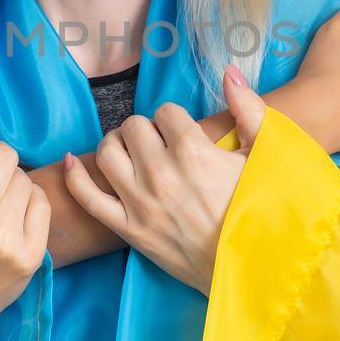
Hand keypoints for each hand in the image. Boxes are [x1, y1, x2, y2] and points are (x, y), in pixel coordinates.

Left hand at [60, 66, 266, 295]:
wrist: (253, 268)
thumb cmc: (262, 211)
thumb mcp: (268, 155)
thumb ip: (248, 108)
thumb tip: (227, 72)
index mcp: (193, 151)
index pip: (164, 111)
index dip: (174, 119)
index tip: (184, 135)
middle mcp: (161, 173)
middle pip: (133, 127)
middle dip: (146, 129)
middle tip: (160, 144)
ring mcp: (140, 203)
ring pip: (106, 153)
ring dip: (116, 145)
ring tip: (131, 151)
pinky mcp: (128, 229)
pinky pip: (88, 197)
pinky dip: (75, 177)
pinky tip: (71, 161)